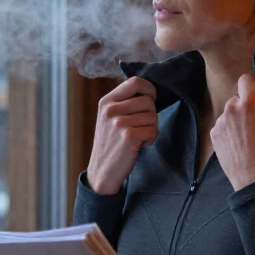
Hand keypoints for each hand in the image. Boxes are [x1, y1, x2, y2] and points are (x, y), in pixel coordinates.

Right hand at [86, 77, 157, 194]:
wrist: (102, 172)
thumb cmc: (111, 144)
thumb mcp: (109, 118)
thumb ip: (123, 102)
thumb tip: (148, 90)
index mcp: (106, 101)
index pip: (135, 82)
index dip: (149, 89)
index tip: (152, 100)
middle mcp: (111, 110)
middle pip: (148, 100)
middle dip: (151, 114)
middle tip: (142, 127)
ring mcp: (119, 123)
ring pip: (153, 115)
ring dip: (151, 128)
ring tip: (139, 137)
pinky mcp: (128, 136)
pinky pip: (153, 130)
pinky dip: (150, 139)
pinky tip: (140, 145)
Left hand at [210, 75, 254, 190]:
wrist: (254, 177)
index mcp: (249, 102)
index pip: (245, 79)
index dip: (252, 85)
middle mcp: (231, 107)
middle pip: (237, 98)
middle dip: (244, 106)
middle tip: (254, 124)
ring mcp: (220, 121)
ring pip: (229, 112)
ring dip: (235, 118)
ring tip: (245, 137)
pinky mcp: (213, 133)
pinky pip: (221, 125)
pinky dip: (228, 130)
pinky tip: (236, 144)